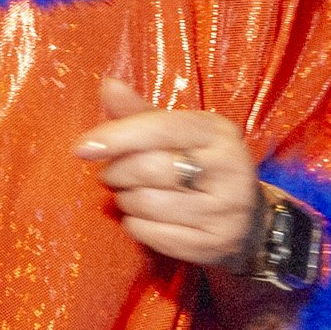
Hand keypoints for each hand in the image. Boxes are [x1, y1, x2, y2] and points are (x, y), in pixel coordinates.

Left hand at [73, 77, 261, 268]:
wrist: (249, 220)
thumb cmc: (199, 165)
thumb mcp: (179, 133)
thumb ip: (140, 112)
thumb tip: (109, 84)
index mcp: (219, 133)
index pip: (161, 128)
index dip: (117, 137)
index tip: (81, 148)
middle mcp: (230, 170)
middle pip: (149, 169)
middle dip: (117, 172)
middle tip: (113, 174)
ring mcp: (227, 211)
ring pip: (147, 204)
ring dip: (125, 200)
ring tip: (132, 194)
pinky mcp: (215, 245)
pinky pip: (152, 234)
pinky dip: (135, 225)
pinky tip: (143, 217)